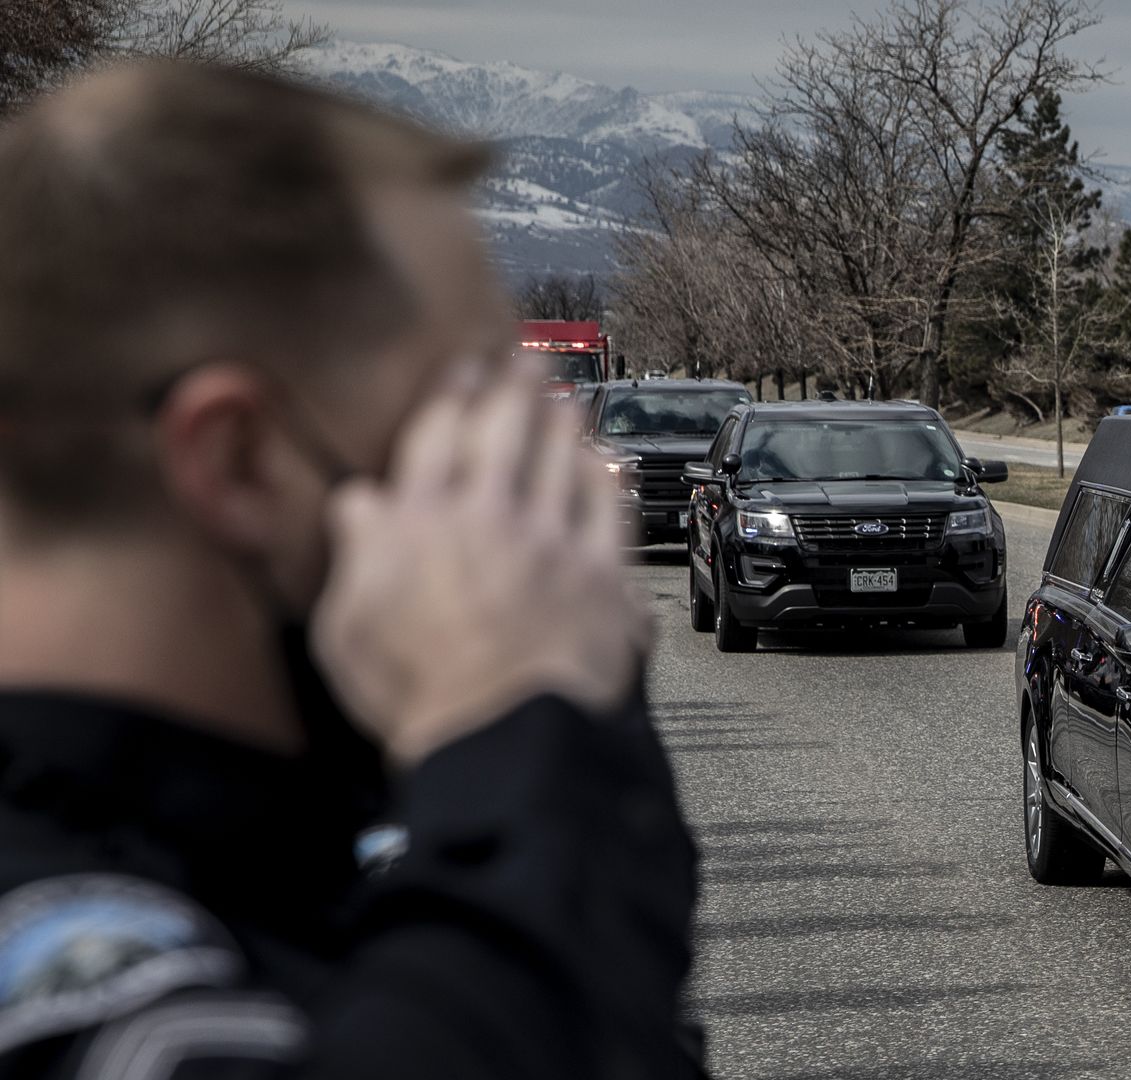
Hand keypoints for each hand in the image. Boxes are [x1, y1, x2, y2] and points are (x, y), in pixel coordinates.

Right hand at [313, 360, 645, 765]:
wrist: (500, 732)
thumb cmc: (421, 694)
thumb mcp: (349, 627)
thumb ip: (356, 555)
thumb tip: (357, 505)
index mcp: (420, 524)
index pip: (436, 437)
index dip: (453, 395)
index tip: (465, 371)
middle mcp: (487, 517)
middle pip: (505, 430)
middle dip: (516, 387)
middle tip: (525, 360)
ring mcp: (549, 540)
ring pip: (560, 456)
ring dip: (564, 420)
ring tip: (566, 398)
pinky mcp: (599, 571)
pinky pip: (607, 504)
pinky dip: (606, 473)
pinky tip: (606, 459)